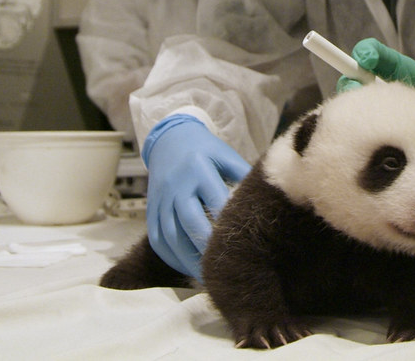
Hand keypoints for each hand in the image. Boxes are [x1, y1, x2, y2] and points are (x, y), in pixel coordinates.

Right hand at [142, 114, 250, 279]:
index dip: (227, 221)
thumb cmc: (206, 150)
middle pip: (189, 219)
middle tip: (224, 266)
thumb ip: (242, 177)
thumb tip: (263, 200)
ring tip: (206, 274)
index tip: (242, 242)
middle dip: (206, 245)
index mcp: (199, 167)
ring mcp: (160, 198)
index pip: (214, 198)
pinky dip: (170, 256)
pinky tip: (186, 267)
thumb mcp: (226, 156)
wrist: (170, 140)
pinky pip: (156, 238)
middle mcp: (177, 184)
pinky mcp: (150, 210)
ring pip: (170, 234)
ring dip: (187, 257)